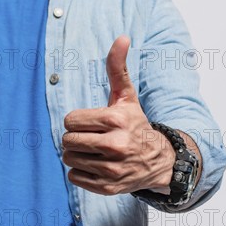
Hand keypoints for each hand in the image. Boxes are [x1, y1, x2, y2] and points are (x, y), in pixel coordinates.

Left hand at [62, 35, 175, 195]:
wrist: (158, 161)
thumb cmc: (136, 125)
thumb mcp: (127, 97)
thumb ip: (118, 68)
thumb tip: (122, 37)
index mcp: (116, 120)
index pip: (70, 120)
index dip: (77, 121)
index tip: (92, 123)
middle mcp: (115, 146)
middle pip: (67, 140)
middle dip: (76, 138)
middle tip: (93, 138)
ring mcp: (112, 169)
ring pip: (68, 158)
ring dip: (77, 154)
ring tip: (94, 152)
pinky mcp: (108, 187)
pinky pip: (74, 177)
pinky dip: (81, 172)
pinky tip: (97, 166)